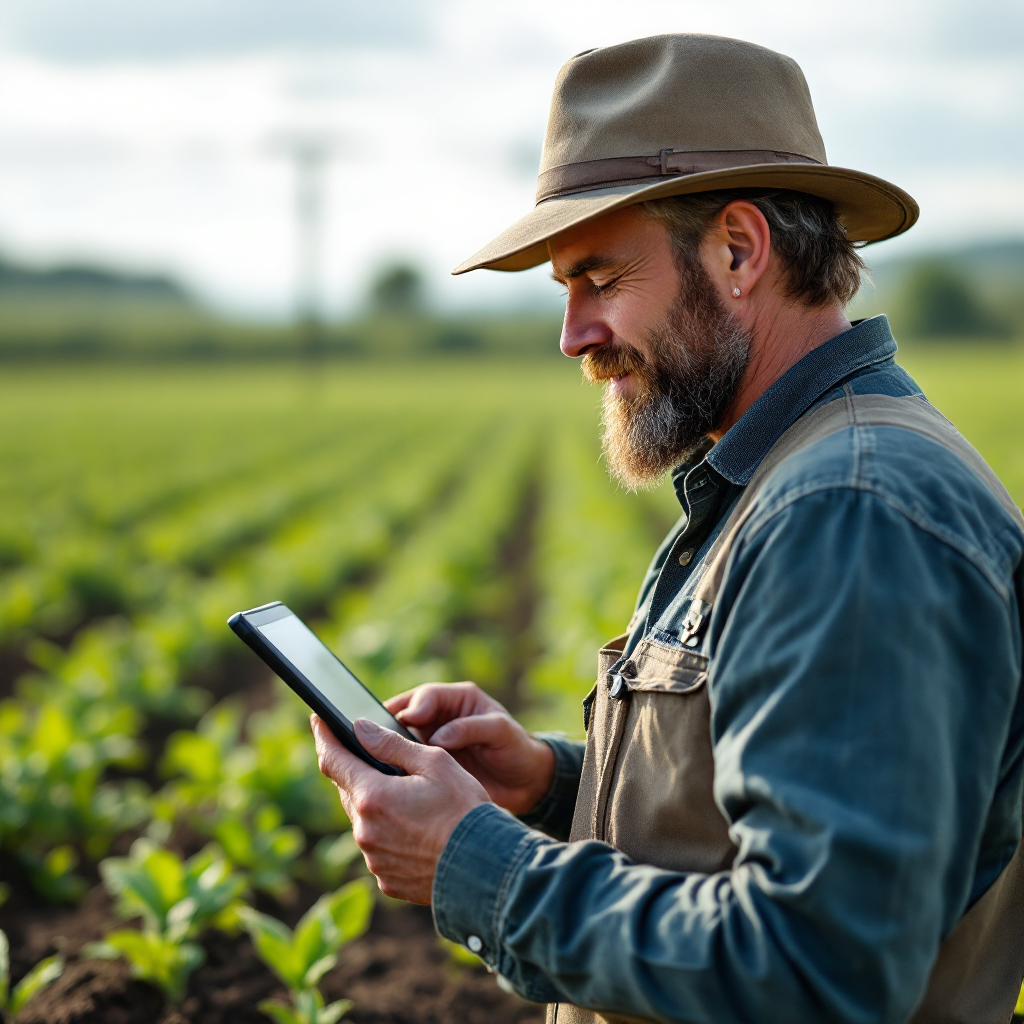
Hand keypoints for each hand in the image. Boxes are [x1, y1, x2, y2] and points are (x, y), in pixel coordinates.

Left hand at [311, 714, 488, 903]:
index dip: (325, 737)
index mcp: (372, 796)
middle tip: (369, 755)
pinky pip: (379, 848)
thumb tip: (359, 727)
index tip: (318, 721)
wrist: (485, 868)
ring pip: (364, 821)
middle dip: (356, 771)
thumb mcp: (435, 763)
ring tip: (406, 797)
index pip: (333, 760)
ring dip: (375, 804)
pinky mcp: (386, 880)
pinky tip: (414, 828)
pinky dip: (388, 833)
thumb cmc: (464, 809)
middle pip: (349, 790)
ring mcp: (374, 859)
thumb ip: (392, 744)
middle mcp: (365, 831)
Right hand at [385, 683, 555, 815]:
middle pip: (404, 714)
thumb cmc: (516, 749)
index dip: (415, 706)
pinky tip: (384, 777)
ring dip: (386, 747)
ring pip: (398, 739)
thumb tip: (438, 738)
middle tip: (374, 737)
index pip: (427, 696)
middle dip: (388, 724)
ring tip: (373, 758)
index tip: (408, 720)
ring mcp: (430, 741)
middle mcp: (439, 717)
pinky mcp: (427, 765)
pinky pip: (404, 762)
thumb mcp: (501, 732)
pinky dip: (393, 767)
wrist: (524, 783)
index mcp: (457, 699)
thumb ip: (471, 728)